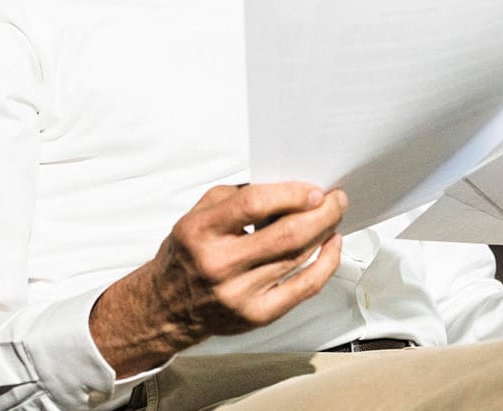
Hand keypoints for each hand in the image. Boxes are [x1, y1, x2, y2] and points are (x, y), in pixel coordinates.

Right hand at [90, 182, 346, 375]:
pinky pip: (304, 288)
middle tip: (337, 199)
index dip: (291, 194)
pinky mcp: (256, 316)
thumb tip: (291, 187)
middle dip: (322, 213)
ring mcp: (238, 294)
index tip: (315, 189)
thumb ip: (239, 196)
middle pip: (286, 235)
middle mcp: (218, 265)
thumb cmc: (189, 252)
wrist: (165, 307)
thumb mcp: (199, 213)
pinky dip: (326, 264)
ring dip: (325, 232)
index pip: (252, 205)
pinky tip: (331, 246)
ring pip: (298, 258)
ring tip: (334, 216)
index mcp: (200, 232)